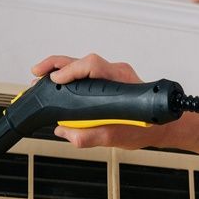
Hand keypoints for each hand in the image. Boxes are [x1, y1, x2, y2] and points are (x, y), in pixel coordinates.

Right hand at [30, 53, 169, 149]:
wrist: (161, 126)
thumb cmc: (144, 128)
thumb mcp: (115, 138)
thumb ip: (88, 136)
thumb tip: (64, 132)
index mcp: (119, 80)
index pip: (91, 65)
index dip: (70, 70)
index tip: (55, 79)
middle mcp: (116, 72)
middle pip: (81, 60)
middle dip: (56, 65)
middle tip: (37, 74)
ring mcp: (113, 74)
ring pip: (82, 65)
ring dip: (61, 70)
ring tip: (42, 81)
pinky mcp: (109, 80)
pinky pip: (87, 73)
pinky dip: (71, 76)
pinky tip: (59, 86)